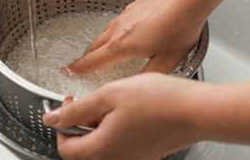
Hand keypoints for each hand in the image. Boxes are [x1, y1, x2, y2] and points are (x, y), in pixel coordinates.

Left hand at [43, 73, 203, 159]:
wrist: (197, 110)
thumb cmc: (159, 101)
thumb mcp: (109, 96)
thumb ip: (77, 110)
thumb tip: (52, 119)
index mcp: (102, 149)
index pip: (66, 148)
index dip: (61, 125)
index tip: (69, 104)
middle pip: (84, 148)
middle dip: (81, 123)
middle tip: (91, 101)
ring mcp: (134, 158)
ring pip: (103, 145)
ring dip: (99, 125)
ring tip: (112, 101)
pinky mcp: (147, 153)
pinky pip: (121, 144)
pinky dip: (116, 128)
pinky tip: (128, 109)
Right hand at [67, 0, 205, 73]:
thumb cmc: (180, 27)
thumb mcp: (168, 60)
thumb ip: (148, 75)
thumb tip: (137, 85)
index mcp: (122, 45)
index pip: (92, 60)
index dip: (79, 68)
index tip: (69, 70)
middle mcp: (119, 28)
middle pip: (94, 45)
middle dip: (87, 56)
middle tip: (84, 64)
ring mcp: (125, 14)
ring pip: (105, 32)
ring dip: (101, 43)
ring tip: (105, 50)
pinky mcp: (134, 5)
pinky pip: (118, 21)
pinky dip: (116, 30)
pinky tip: (129, 31)